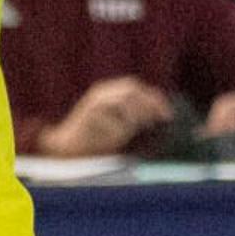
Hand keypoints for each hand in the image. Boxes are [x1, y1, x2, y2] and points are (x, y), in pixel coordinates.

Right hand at [44, 76, 174, 156]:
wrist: (67, 148)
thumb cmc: (96, 140)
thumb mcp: (119, 125)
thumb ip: (135, 117)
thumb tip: (157, 115)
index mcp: (108, 92)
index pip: (135, 87)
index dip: (154, 97)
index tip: (168, 113)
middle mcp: (101, 94)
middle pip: (131, 89)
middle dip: (150, 103)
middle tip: (162, 119)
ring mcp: (93, 104)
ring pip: (123, 102)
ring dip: (136, 117)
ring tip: (142, 128)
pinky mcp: (88, 116)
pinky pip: (112, 122)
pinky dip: (120, 131)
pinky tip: (120, 140)